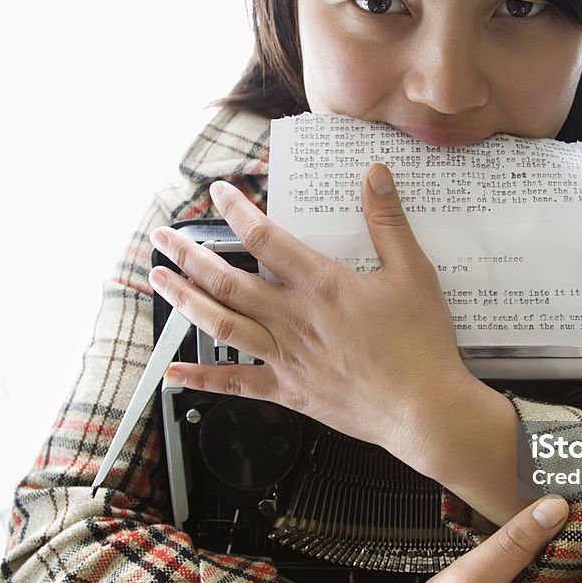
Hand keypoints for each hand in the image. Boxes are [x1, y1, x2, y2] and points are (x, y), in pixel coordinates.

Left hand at [146, 166, 473, 463]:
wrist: (423, 408)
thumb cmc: (420, 343)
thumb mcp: (412, 272)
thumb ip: (388, 221)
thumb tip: (374, 174)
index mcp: (320, 285)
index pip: (264, 237)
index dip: (236, 210)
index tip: (219, 193)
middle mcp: (293, 318)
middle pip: (226, 281)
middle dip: (188, 255)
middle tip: (161, 237)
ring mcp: (286, 357)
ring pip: (221, 324)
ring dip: (185, 300)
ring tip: (159, 280)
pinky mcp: (289, 391)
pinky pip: (236, 383)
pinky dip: (202, 377)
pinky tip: (175, 370)